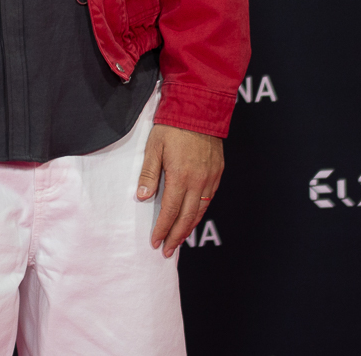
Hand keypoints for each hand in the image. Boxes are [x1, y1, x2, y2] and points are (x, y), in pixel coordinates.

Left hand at [136, 123, 223, 256]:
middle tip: (167, 251)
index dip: (162, 229)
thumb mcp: (153, 147)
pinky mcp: (217, 172)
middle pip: (187, 218)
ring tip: (179, 240)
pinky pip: (209, 199)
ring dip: (189, 228)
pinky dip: (200, 212)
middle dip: (176, 236)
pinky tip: (193, 217)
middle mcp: (198, 181)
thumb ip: (149, 174)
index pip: (170, 211)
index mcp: (180, 176)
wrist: (199, 109)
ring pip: (200, 211)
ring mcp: (210, 178)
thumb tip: (143, 198)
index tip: (155, 242)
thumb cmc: (172, 126)